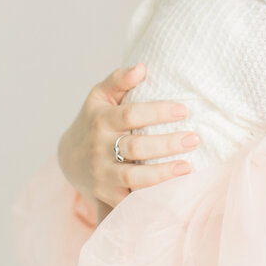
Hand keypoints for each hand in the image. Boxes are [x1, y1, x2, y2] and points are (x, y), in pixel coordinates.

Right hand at [57, 63, 199, 208]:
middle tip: (194, 139)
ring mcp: (103, 174)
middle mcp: (100, 149)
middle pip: (135, 147)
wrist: (70, 157)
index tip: (184, 110)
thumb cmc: (95, 119)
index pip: (130, 115)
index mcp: (101, 120)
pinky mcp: (108, 195)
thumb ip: (119, 79)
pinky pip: (132, 199)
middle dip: (167, 144)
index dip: (158, 112)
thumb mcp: (100, 96)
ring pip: (134, 178)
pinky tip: (175, 190)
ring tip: (188, 167)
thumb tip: (141, 67)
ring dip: (162, 173)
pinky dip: (152, 196)